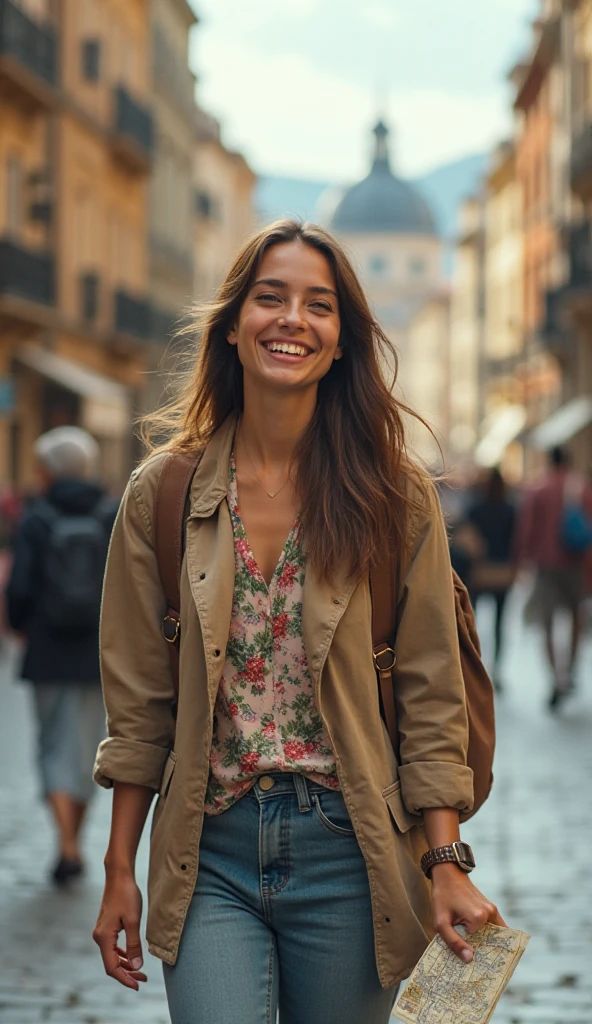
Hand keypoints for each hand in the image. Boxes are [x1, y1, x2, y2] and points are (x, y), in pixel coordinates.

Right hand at [93, 871, 146, 989]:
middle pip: (111, 964)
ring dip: (126, 965)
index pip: (112, 967)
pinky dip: (123, 955)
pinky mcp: (106, 927)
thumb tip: (137, 966)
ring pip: (112, 956)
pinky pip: (113, 947)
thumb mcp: (134, 920)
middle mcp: (99, 937)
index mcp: (104, 937)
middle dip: (127, 974)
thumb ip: (134, 944)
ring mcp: (101, 932)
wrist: (119, 876)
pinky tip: (133, 956)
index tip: (138, 985)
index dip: (124, 979)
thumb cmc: (127, 895)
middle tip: (143, 979)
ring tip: (141, 971)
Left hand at [430, 863, 505, 962]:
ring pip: (493, 934)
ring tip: (476, 953)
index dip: (470, 952)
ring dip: (486, 943)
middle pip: (490, 941)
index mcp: (479, 917)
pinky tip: (480, 941)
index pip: (479, 945)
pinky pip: (495, 927)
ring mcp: (493, 910)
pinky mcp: (492, 908)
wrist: (447, 874)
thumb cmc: (442, 897)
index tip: (466, 961)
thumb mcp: (441, 922)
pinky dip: (490, 935)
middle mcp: (490, 913)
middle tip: (473, 962)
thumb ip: (453, 941)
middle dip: (483, 951)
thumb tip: (469, 959)